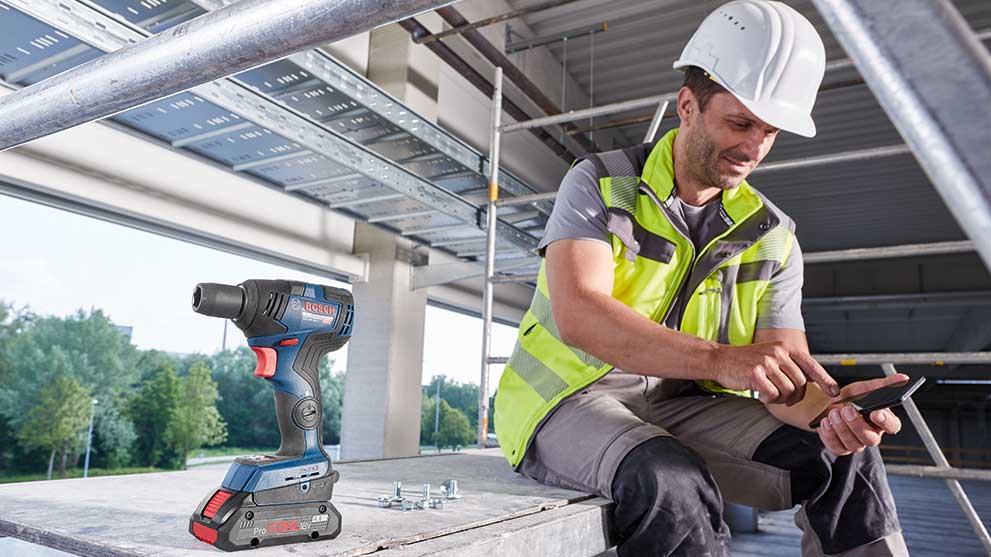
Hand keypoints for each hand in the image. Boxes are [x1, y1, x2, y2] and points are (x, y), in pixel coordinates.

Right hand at [711, 342, 839, 405]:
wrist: (720, 359)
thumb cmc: (746, 362)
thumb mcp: (771, 356)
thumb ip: (790, 365)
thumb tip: (812, 381)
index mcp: (785, 348)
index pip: (811, 364)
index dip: (825, 380)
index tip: (835, 392)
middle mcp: (778, 352)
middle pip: (800, 383)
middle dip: (796, 396)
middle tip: (785, 399)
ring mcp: (767, 362)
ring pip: (788, 391)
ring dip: (781, 399)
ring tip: (770, 395)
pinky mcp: (756, 373)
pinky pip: (773, 394)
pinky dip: (769, 399)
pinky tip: (761, 394)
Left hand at [817, 374, 906, 455]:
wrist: (828, 405)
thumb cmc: (851, 398)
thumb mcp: (865, 388)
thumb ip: (884, 385)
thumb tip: (904, 378)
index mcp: (882, 421)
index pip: (892, 426)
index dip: (885, 421)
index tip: (875, 411)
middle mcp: (872, 435)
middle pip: (871, 439)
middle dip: (857, 424)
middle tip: (846, 409)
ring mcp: (857, 444)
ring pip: (853, 444)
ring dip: (842, 428)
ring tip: (833, 412)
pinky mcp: (841, 448)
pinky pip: (837, 447)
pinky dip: (829, 434)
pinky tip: (825, 422)